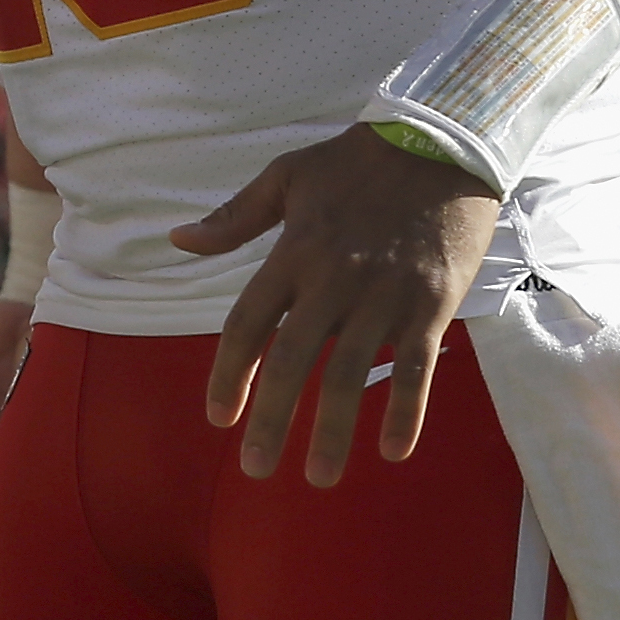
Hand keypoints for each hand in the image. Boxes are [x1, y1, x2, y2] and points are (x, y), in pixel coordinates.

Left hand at [176, 127, 499, 483]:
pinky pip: (415, 367)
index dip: (230, 375)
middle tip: (255, 468)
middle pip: (293, 360)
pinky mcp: (430, 303)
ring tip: (318, 476)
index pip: (248, 324)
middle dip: (273, 420)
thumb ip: (233, 217)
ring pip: (351, 374)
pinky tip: (392, 451)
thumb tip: (177, 240)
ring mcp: (383, 294)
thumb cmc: (358, 161)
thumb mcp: (287, 176)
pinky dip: (406, 412)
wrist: (443, 142)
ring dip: (333, 431)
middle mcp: (333, 278)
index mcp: (293, 251)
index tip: (219, 417)